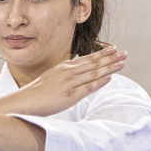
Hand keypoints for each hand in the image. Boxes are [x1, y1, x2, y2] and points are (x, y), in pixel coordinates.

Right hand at [7, 47, 125, 117]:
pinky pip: (88, 87)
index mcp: (64, 67)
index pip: (87, 59)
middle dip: (110, 58)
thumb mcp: (52, 78)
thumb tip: (76, 75)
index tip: (113, 49)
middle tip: (124, 53)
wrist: (25, 101)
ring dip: (109, 68)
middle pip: (93, 63)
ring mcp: (70, 83)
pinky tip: (109, 78)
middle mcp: (69, 72)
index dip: (101, 54)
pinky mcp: (70, 95)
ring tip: (122, 63)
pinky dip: (99, 82)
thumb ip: (65, 75)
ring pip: (93, 73)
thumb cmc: (37, 93)